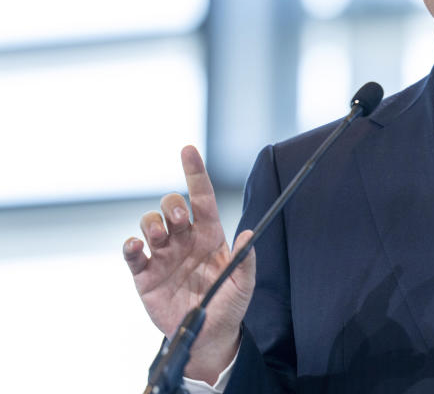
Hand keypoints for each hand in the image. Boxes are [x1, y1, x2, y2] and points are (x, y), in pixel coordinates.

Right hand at [123, 145, 255, 384]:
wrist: (207, 338)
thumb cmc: (228, 307)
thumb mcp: (244, 284)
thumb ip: (246, 259)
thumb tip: (249, 233)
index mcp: (210, 235)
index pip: (201, 197)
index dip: (194, 173)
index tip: (188, 150)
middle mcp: (185, 240)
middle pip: (171, 206)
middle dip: (172, 206)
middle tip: (180, 221)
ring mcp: (163, 255)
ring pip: (150, 223)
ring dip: (152, 223)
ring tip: (159, 237)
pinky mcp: (145, 275)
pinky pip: (133, 253)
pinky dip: (130, 245)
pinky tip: (137, 247)